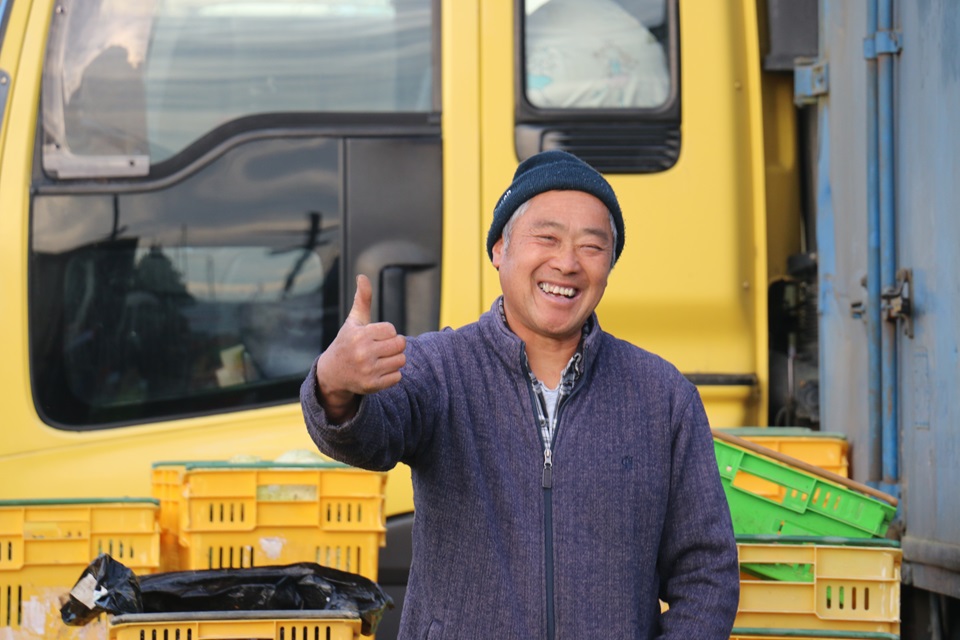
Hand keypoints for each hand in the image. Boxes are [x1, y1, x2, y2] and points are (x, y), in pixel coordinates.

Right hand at [315, 274, 405, 421]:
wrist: (332, 373)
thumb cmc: (348, 342)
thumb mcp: (354, 321)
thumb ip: (362, 299)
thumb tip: (362, 276)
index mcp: (360, 335)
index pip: (392, 330)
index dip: (386, 333)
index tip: (375, 336)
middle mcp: (363, 353)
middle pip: (400, 344)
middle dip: (394, 345)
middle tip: (382, 348)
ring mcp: (368, 371)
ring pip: (401, 360)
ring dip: (394, 359)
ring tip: (380, 359)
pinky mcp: (372, 386)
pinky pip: (398, 376)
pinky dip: (392, 374)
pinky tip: (379, 371)